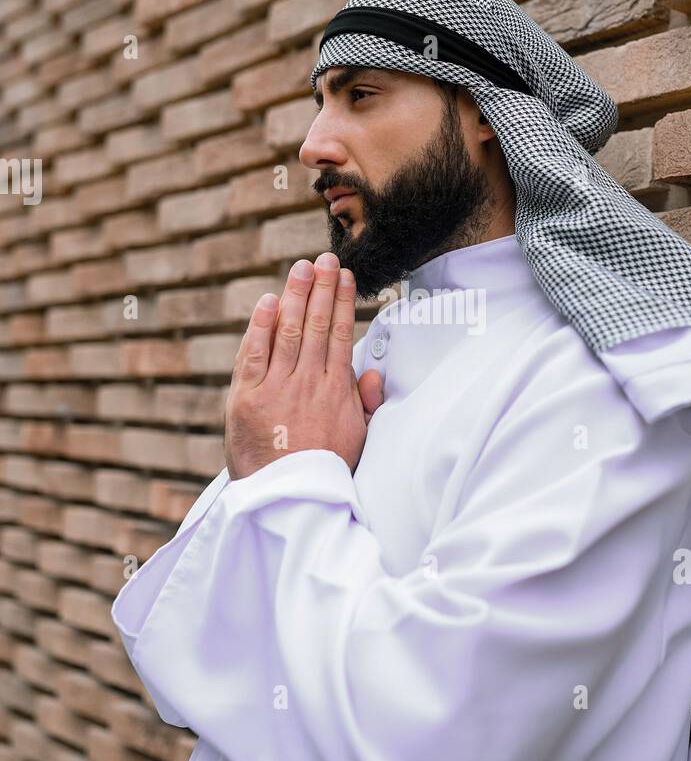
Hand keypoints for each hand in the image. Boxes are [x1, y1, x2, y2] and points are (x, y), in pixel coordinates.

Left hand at [224, 253, 383, 479]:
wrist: (289, 502)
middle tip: (323, 258)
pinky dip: (261, 326)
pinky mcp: (247, 399)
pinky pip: (254, 354)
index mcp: (337, 391)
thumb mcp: (357, 440)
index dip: (341, 301)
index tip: (342, 277)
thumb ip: (364, 404)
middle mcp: (309, 383)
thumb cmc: (323, 473)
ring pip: (289, 331)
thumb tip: (372, 372)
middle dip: (320, 288)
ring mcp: (277, 388)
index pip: (340, 334)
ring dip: (295, 295)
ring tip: (301, 268)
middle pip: (317, 324)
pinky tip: (267, 302)